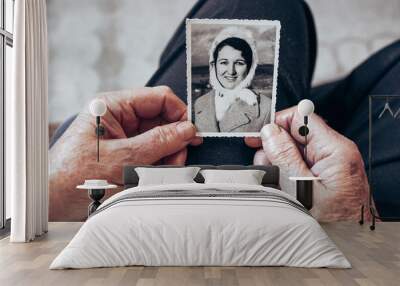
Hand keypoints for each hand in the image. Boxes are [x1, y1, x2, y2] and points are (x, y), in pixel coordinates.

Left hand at [50, 86, 201, 220]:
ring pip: (160, 138)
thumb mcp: (122, 158)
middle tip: (175, 160)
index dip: (179, 114)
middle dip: (173, 140)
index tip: (191, 134)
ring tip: (158, 172)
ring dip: (166, 155)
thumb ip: (158, 142)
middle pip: (162, 119)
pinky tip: (152, 175)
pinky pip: (152, 153)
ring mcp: (124, 136)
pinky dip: (158, 164)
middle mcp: (120, 118)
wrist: (53, 202)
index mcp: (113, 107)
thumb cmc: (74, 177)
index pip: (159, 98)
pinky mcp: (126, 152)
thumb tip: (186, 130)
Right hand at [245, 106, 369, 221]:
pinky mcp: (323, 168)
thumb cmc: (334, 220)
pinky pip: (298, 160)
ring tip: (279, 182)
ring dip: (278, 162)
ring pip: (292, 147)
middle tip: (270, 169)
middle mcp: (333, 149)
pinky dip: (286, 170)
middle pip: (293, 132)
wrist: (353, 237)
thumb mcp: (302, 188)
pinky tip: (284, 184)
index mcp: (333, 149)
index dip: (277, 124)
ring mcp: (328, 158)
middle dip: (275, 149)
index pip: (300, 117)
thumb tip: (270, 132)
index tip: (260, 139)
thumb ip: (285, 158)